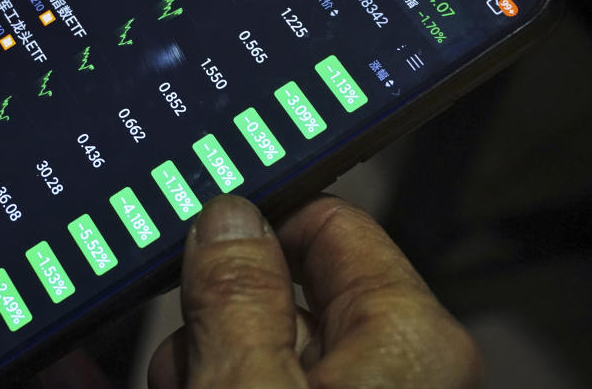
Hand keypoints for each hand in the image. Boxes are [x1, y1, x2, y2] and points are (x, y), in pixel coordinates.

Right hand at [148, 195, 481, 388]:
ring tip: (185, 387)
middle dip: (217, 314)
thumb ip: (238, 296)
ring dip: (209, 362)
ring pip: (264, 350)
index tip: (196, 228)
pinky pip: (266, 384)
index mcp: (409, 340)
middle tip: (182, 353)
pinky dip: (221, 386)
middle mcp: (399, 371)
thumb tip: (229, 220)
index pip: (329, 222)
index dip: (255, 220)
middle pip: (284, 292)